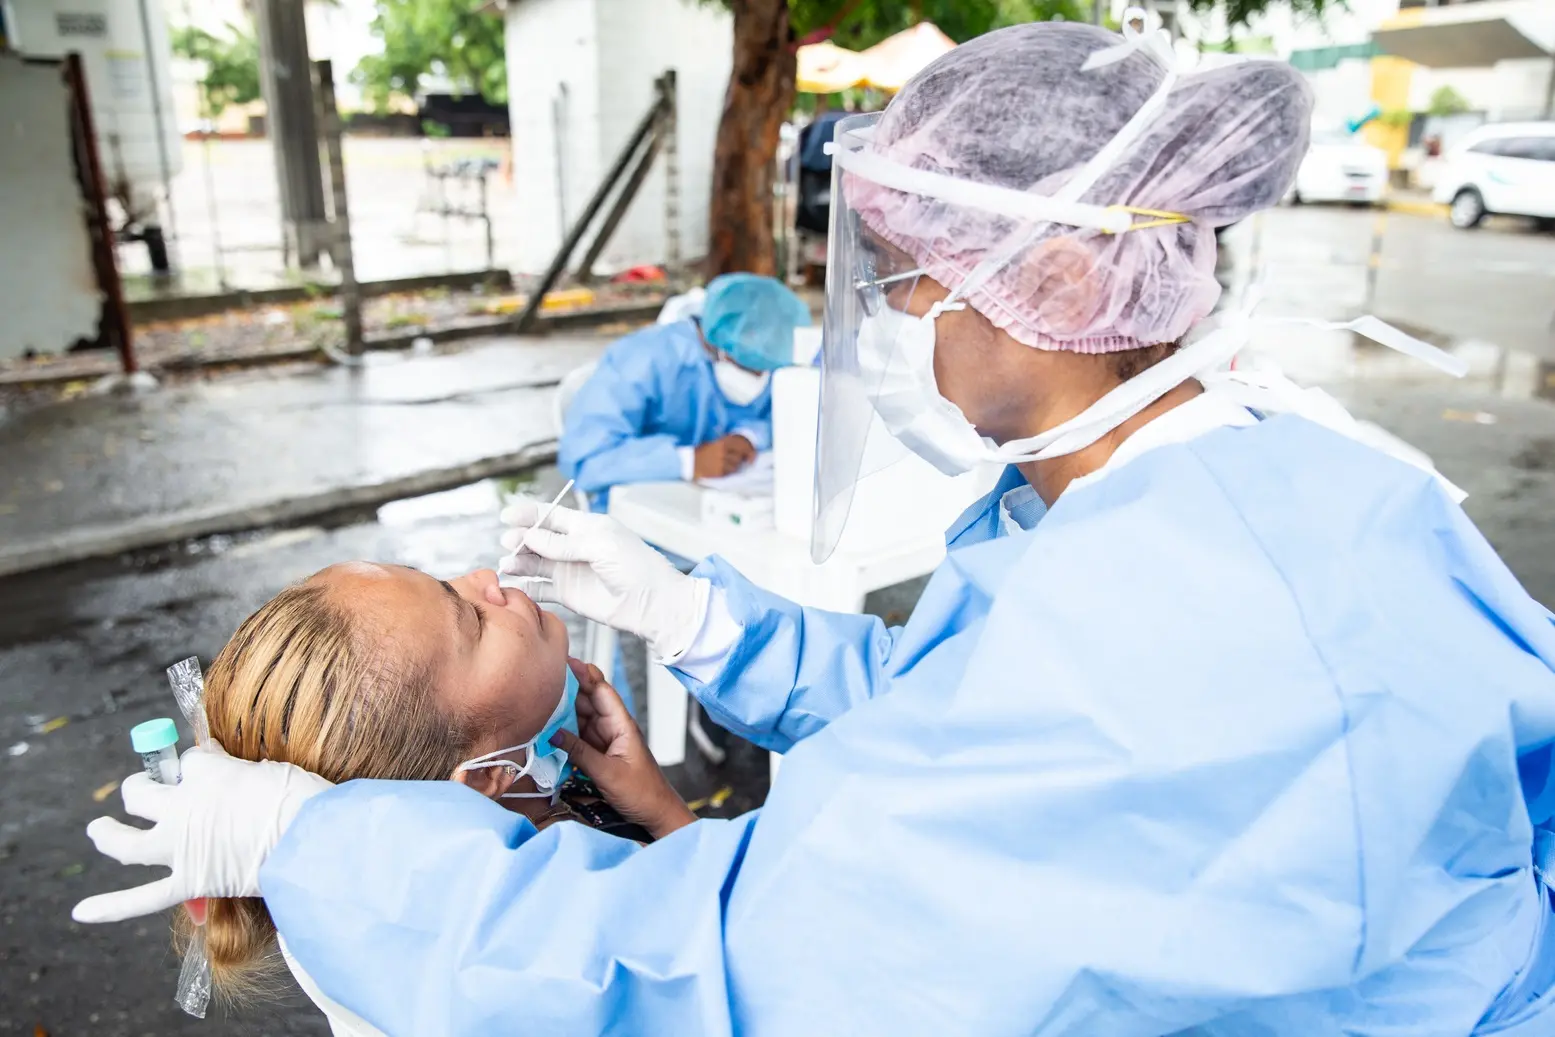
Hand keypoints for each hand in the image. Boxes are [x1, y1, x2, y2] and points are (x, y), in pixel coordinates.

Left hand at [71, 744, 332, 923]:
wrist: (311, 842)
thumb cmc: (302, 800)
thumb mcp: (272, 770)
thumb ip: (240, 770)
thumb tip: (220, 759)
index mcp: (206, 773)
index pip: (188, 763)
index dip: (195, 765)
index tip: (208, 766)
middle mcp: (182, 808)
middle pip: (142, 794)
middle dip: (141, 788)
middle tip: (144, 789)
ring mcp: (180, 848)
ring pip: (127, 843)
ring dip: (108, 834)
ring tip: (98, 829)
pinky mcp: (188, 882)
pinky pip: (142, 898)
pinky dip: (110, 907)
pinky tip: (82, 911)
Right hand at [497, 503, 707, 658]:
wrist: (653, 604)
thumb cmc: (637, 567)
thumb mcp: (601, 546)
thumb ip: (565, 543)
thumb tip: (531, 536)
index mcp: (586, 527)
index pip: (551, 516)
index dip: (528, 514)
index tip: (508, 515)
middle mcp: (574, 547)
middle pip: (538, 538)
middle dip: (520, 539)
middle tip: (509, 543)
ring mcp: (569, 570)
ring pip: (534, 563)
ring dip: (519, 562)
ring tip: (508, 565)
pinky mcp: (567, 594)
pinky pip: (539, 588)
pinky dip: (525, 586)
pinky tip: (514, 584)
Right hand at [552, 659, 694, 839]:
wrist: (656, 814)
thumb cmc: (642, 793)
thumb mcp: (608, 773)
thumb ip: (580, 752)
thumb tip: (553, 734)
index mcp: (622, 725)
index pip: (601, 692)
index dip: (584, 675)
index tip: (566, 661)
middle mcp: (613, 728)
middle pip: (588, 701)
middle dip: (568, 689)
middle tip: (543, 679)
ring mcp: (605, 741)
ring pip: (581, 718)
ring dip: (564, 711)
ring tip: (540, 700)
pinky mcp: (599, 754)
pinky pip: (579, 737)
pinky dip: (565, 732)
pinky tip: (549, 728)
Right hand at [692, 434, 755, 478]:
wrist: (686, 461)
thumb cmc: (698, 452)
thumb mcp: (712, 442)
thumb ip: (726, 444)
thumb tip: (742, 452)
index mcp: (721, 441)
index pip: (742, 446)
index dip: (750, 452)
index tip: (751, 458)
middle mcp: (722, 451)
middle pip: (738, 458)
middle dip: (736, 460)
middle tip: (728, 460)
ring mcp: (719, 462)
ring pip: (734, 467)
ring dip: (730, 467)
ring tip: (719, 464)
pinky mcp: (717, 472)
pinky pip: (727, 474)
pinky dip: (724, 473)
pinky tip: (716, 469)